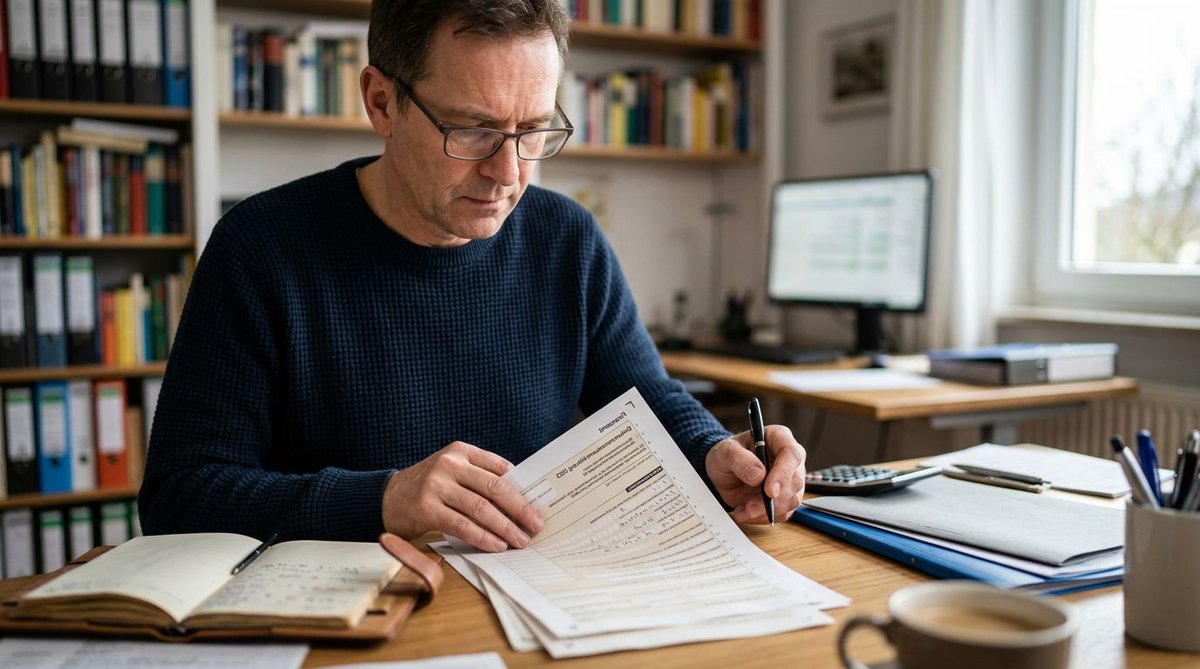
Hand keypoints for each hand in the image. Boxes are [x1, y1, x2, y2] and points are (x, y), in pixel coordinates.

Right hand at [380, 442, 542, 551]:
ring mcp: (436, 485)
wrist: (386, 498)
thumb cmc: (428, 487)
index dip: (522, 488)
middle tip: (536, 525)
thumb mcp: (452, 472)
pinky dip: (482, 537)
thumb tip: (521, 499)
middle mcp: (449, 464)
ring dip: (505, 527)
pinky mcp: (426, 508)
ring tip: (520, 540)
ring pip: (480, 508)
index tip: (539, 505)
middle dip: (520, 509)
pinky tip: (496, 545)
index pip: (499, 468)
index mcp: (461, 451)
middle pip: (494, 488)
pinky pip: (462, 525)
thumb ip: (480, 478)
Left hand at [704, 425, 805, 523]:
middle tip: (750, 507)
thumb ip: (739, 459)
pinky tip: (747, 512)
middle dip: (773, 499)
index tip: (769, 491)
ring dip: (767, 511)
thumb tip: (758, 474)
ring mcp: (790, 480)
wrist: (723, 473)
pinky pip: (783, 512)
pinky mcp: (785, 498)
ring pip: (792, 500)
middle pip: (795, 481)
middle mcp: (790, 459)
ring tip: (744, 510)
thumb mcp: (725, 452)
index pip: (792, 454)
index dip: (783, 474)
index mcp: (779, 438)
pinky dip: (764, 517)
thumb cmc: (727, 455)